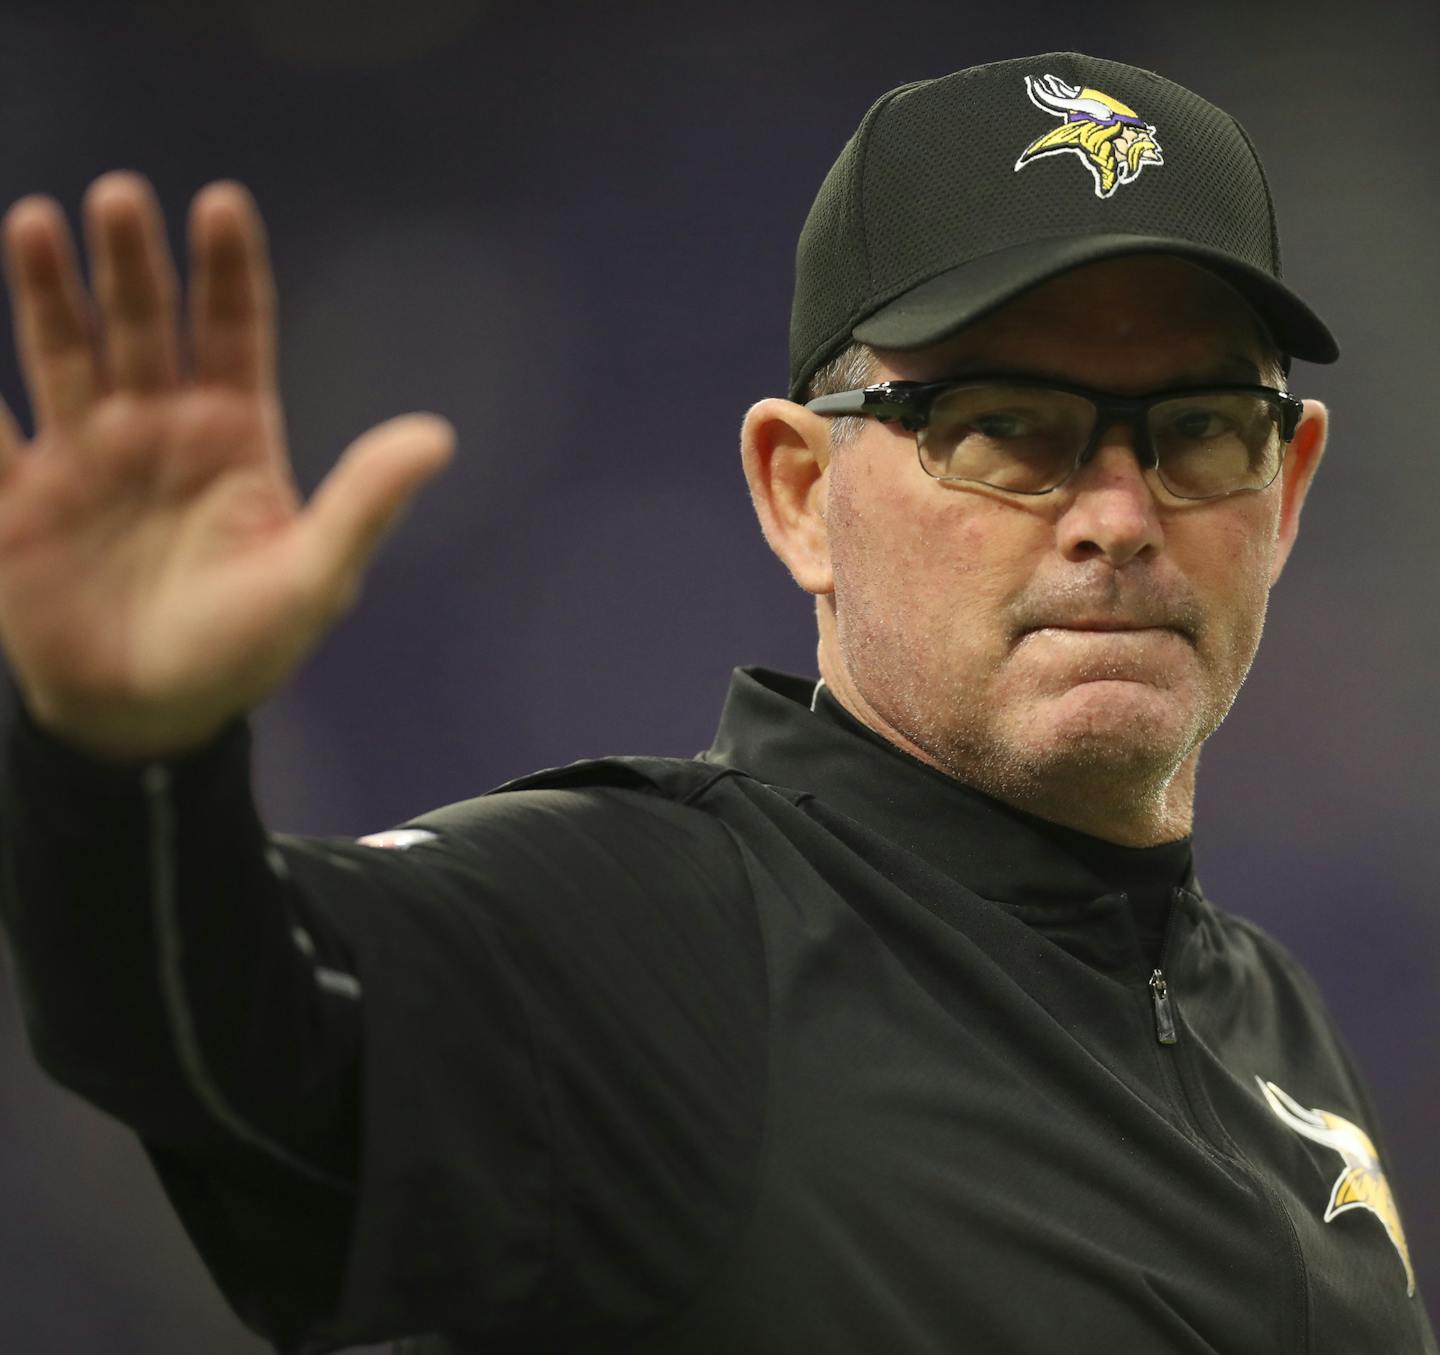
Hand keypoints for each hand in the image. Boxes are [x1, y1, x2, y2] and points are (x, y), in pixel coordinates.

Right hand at [0, 172, 453, 760]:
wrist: (150, 716)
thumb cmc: (242, 648)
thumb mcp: (313, 578)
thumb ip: (364, 503)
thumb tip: (441, 435)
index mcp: (233, 438)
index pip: (235, 333)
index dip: (228, 272)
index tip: (222, 204)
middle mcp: (158, 430)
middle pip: (145, 325)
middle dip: (133, 263)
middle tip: (121, 198)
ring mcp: (84, 458)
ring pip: (64, 352)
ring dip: (48, 292)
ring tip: (34, 221)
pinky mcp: (17, 499)